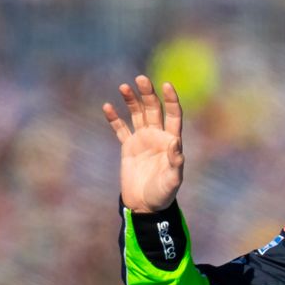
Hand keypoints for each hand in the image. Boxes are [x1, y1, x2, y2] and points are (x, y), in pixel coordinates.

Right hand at [103, 75, 184, 212]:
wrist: (145, 205)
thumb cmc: (163, 194)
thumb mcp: (172, 180)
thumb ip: (175, 161)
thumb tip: (176, 141)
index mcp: (171, 141)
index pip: (173, 115)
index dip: (171, 100)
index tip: (166, 84)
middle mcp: (157, 136)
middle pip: (153, 109)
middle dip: (148, 94)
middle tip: (141, 79)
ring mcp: (142, 140)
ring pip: (137, 114)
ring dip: (131, 100)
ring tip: (124, 86)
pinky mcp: (128, 147)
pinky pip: (120, 129)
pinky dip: (115, 118)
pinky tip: (108, 106)